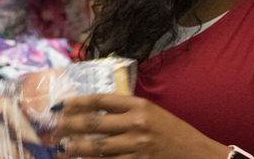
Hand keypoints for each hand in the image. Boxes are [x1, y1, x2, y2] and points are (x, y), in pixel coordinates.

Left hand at [55, 94, 227, 158]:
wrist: (199, 154)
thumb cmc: (172, 132)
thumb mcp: (151, 112)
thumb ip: (125, 110)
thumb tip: (91, 110)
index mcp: (139, 106)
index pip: (101, 101)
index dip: (78, 102)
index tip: (61, 105)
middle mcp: (137, 124)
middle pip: (94, 124)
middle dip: (69, 126)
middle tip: (53, 128)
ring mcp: (138, 146)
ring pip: (98, 148)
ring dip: (75, 149)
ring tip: (60, 149)